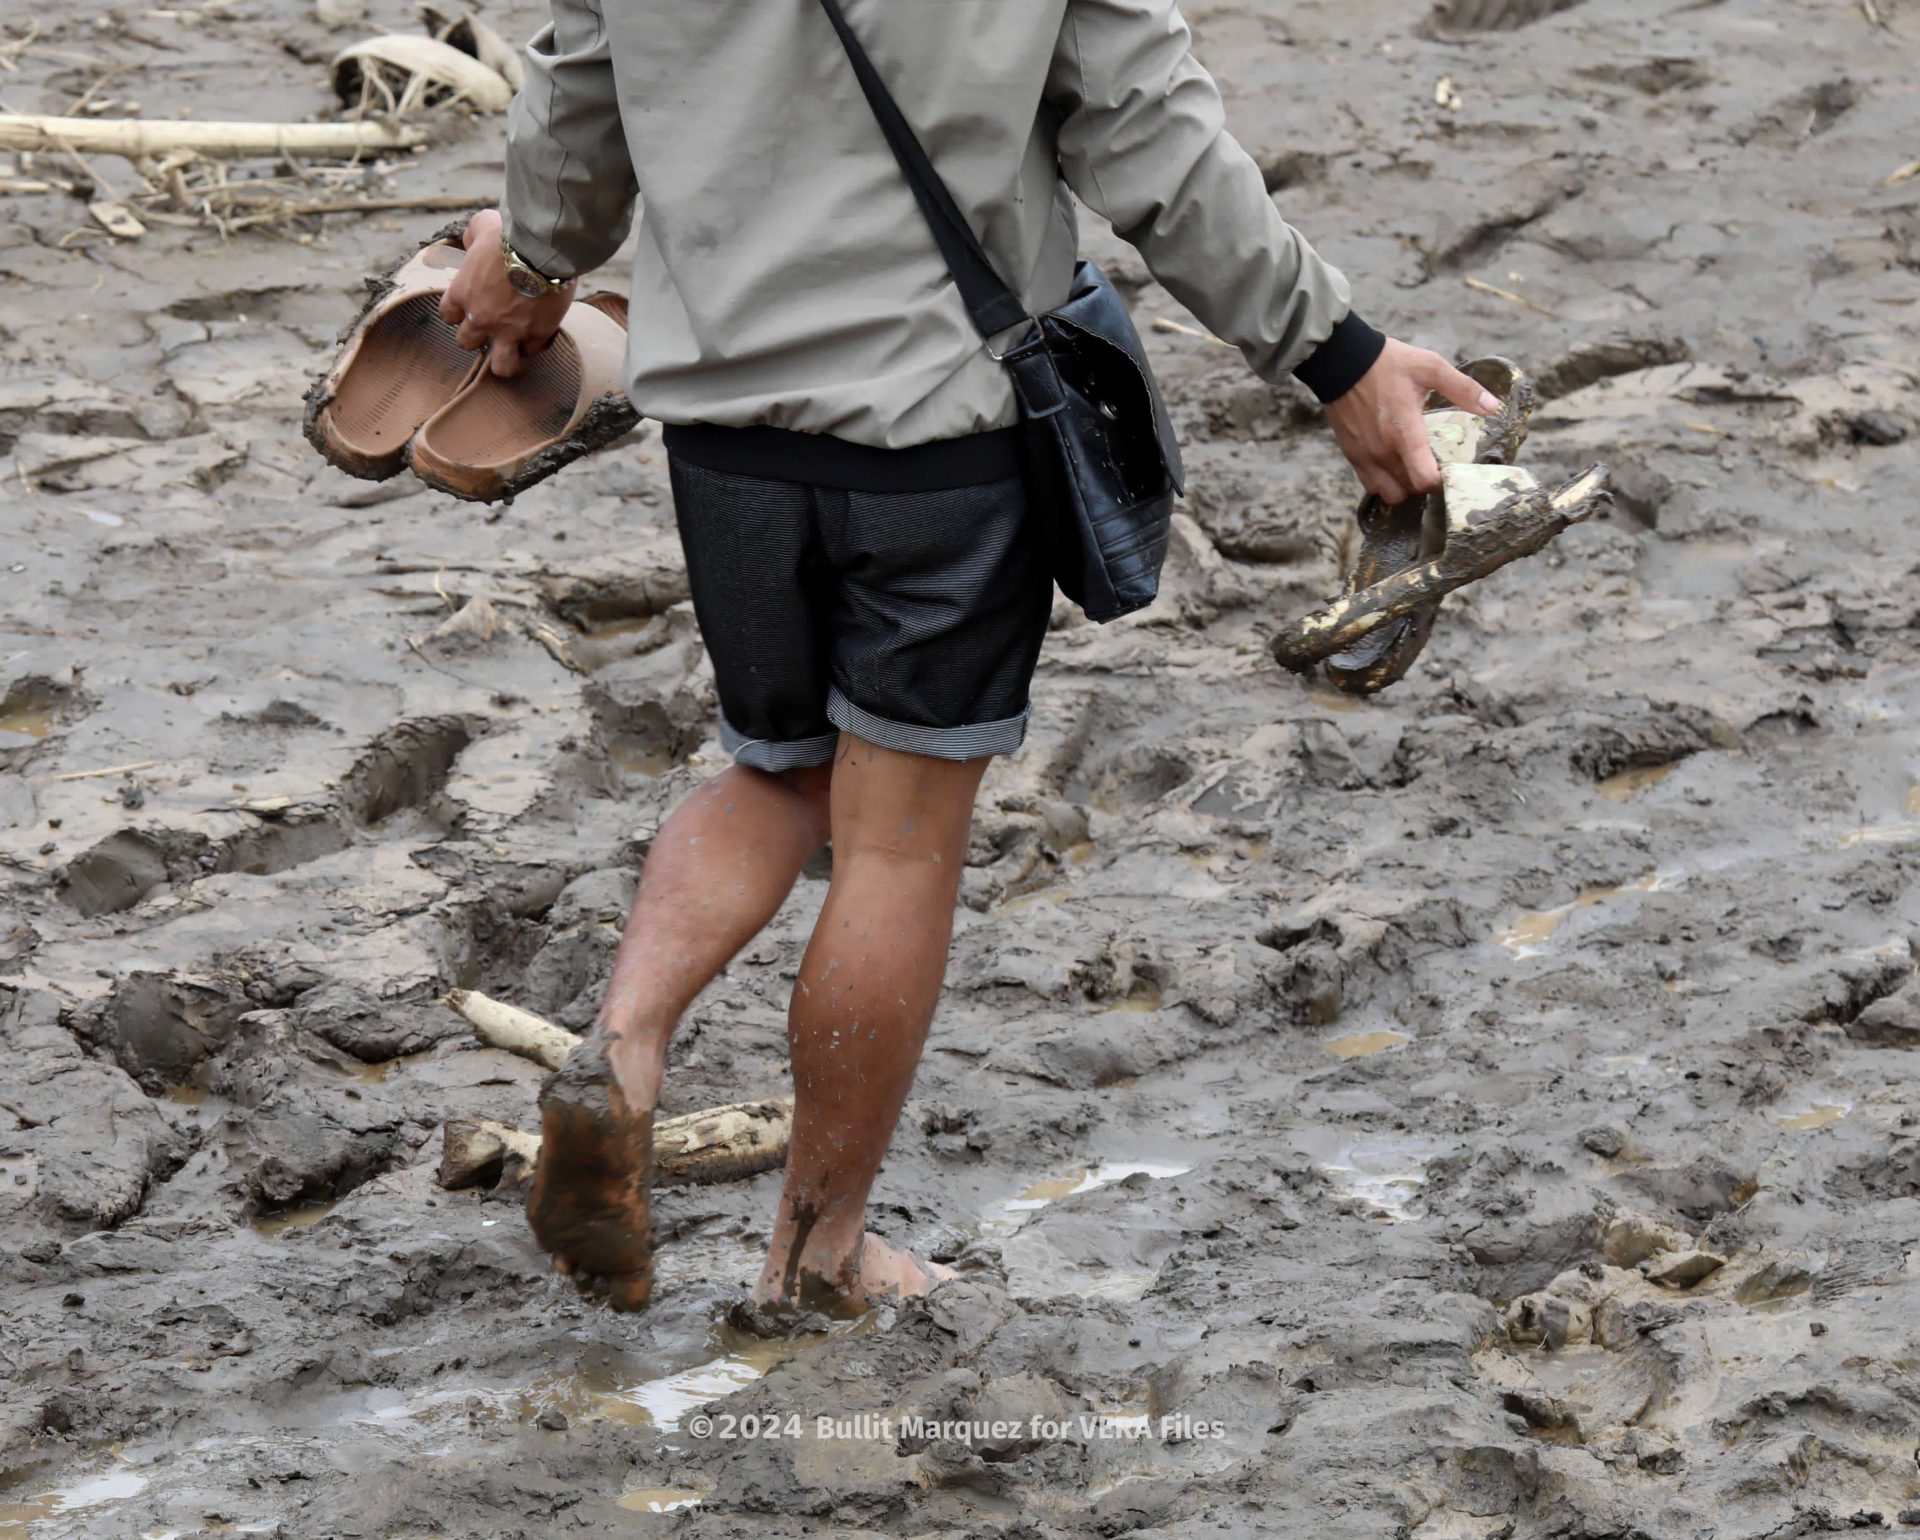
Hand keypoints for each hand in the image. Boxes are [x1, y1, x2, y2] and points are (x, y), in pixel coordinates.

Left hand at [439, 209, 576, 378]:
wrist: (542, 249)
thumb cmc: (509, 235)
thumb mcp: (481, 226)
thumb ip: (472, 237)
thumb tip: (471, 242)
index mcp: (463, 293)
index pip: (448, 315)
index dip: (457, 312)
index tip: (468, 307)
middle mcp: (481, 317)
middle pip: (467, 343)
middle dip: (477, 337)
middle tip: (490, 326)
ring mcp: (510, 330)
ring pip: (500, 365)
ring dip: (504, 360)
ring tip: (512, 353)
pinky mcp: (537, 333)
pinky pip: (533, 349)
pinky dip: (535, 344)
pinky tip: (540, 334)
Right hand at [1323, 338, 1502, 504]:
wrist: (1342, 360)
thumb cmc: (1387, 363)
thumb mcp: (1430, 367)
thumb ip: (1463, 388)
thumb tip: (1493, 406)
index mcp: (1404, 432)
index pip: (1424, 480)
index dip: (1441, 483)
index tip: (1451, 472)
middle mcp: (1382, 451)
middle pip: (1411, 490)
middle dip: (1427, 484)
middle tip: (1438, 467)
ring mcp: (1365, 456)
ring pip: (1390, 493)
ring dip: (1405, 487)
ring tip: (1415, 469)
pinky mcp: (1351, 455)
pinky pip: (1371, 485)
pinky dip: (1385, 483)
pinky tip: (1395, 465)